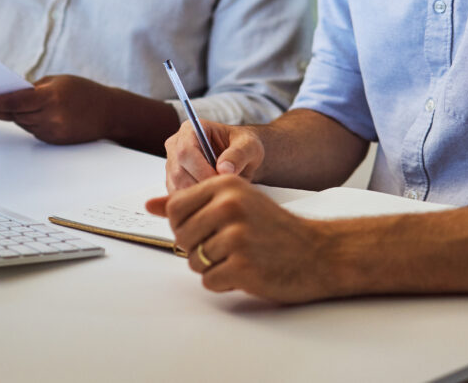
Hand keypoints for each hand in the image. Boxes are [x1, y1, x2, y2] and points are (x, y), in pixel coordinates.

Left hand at [0, 75, 114, 144]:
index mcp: (51, 97)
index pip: (16, 101)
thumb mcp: (59, 81)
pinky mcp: (54, 141)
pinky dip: (30, 121)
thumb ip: (34, 88)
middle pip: (15, 114)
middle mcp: (51, 117)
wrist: (109, 113)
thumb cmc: (83, 91)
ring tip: (11, 104)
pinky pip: (33, 130)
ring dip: (16, 114)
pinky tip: (34, 114)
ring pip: (22, 123)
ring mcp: (52, 132)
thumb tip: (10, 95)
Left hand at [146, 176, 334, 303]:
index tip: (205, 227)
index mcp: (225, 185)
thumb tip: (149, 205)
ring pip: (194, 261)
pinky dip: (224, 282)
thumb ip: (189, 202)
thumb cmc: (272, 226)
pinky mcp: (243, 266)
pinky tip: (246, 271)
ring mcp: (236, 236)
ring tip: (239, 257)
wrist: (318, 252)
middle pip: (181, 236)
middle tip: (227, 245)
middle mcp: (229, 205)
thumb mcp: (234, 201)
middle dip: (198, 247)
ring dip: (212, 266)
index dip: (184, 224)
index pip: (175, 208)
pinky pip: (210, 281)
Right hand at [164, 120, 264, 191]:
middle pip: (178, 172)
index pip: (185, 151)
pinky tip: (212, 200)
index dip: (201, 170)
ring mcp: (172, 165)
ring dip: (198, 196)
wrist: (242, 158)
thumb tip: (224, 170)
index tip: (220, 182)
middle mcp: (176, 145)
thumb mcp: (249, 146)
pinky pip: (179, 198)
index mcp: (190, 129)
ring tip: (220, 195)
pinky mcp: (173, 182)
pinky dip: (194, 203)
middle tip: (222, 194)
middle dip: (200, 186)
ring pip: (176, 187)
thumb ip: (238, 154)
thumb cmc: (244, 147)